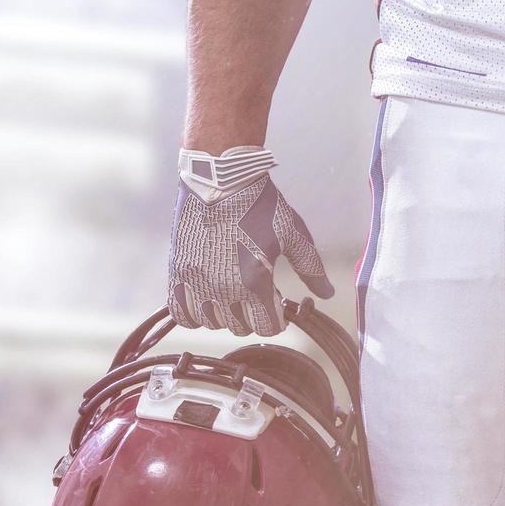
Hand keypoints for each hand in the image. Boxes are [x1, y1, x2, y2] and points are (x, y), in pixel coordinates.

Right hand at [167, 147, 334, 335]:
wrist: (219, 178)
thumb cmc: (260, 204)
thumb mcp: (293, 235)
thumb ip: (311, 269)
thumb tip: (328, 294)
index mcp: (253, 282)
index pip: (267, 327)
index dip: (277, 318)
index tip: (277, 303)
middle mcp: (221, 288)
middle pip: (240, 327)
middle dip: (252, 315)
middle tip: (255, 293)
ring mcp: (195, 281)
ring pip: (211, 323)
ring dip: (224, 314)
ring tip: (231, 294)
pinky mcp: (176, 272)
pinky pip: (180, 312)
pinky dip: (194, 312)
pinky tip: (206, 298)